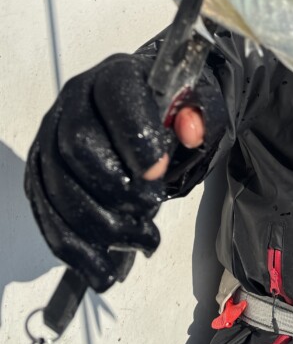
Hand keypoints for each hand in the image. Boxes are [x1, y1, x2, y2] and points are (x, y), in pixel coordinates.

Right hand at [24, 54, 186, 291]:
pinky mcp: (41, 171)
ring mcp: (51, 136)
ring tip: (140, 242)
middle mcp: (75, 101)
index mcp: (115, 75)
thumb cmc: (172, 108)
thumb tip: (191, 129)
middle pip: (77, 146)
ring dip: (99, 227)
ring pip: (58, 187)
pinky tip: (103, 268)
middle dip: (116, 190)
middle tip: (150, 212)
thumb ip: (200, 114)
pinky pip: (46, 215)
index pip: (115, 99)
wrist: (150, 109)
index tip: (158, 174)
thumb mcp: (198, 103)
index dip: (134, 139)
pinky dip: (74, 249)